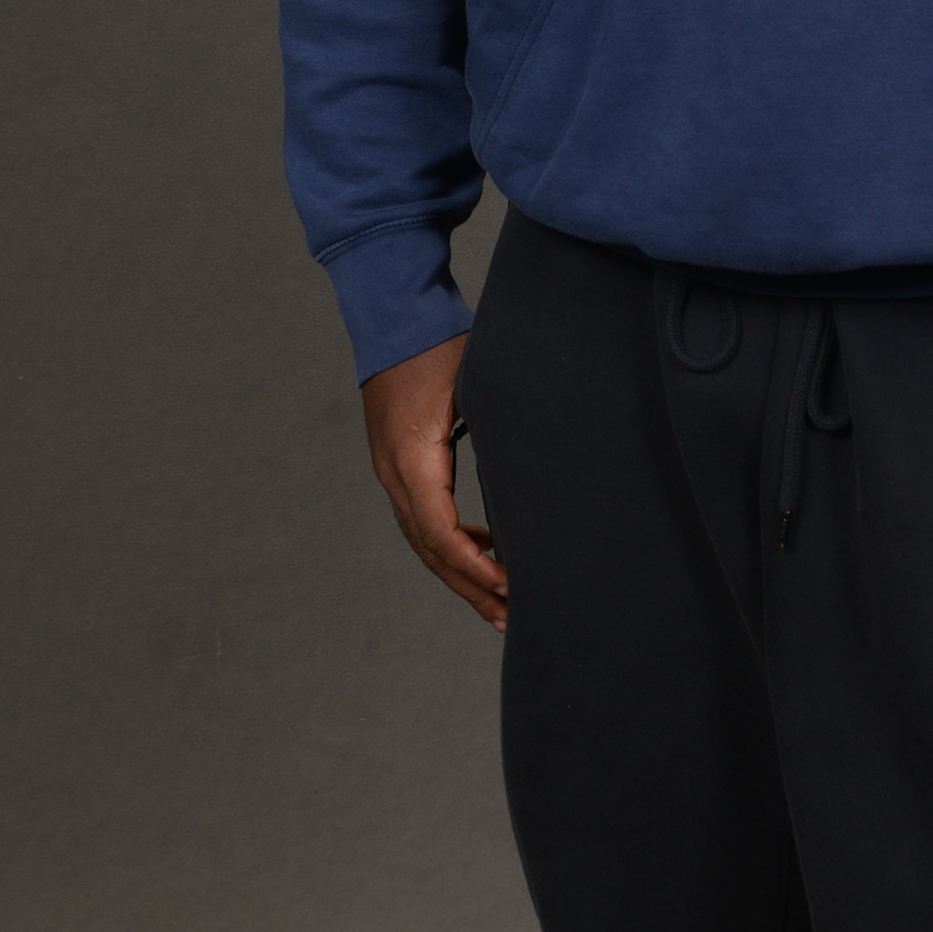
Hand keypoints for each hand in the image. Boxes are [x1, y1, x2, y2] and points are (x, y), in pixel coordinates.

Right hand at [360, 334, 507, 627]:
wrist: (394, 313)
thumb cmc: (437, 342)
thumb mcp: (475, 384)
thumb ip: (502, 430)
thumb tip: (540, 471)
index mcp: (413, 460)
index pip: (441, 533)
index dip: (475, 567)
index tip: (510, 586)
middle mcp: (396, 474)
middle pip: (431, 549)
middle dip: (470, 586)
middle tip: (510, 618)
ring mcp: (393, 470)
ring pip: (424, 539)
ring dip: (460, 571)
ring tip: (499, 600)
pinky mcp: (400, 461)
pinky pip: (423, 516)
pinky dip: (452, 540)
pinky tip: (484, 546)